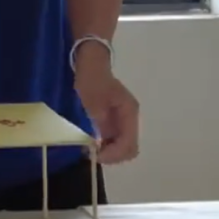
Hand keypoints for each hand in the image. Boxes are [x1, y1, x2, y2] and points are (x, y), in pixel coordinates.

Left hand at [73, 47, 139, 163]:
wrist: (90, 62)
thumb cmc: (91, 79)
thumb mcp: (92, 100)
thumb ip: (97, 122)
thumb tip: (98, 143)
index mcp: (129, 113)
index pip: (130, 144)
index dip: (114, 153)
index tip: (96, 155)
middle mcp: (129, 119)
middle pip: (128, 148)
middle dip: (112, 156)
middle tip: (92, 155)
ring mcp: (121, 121)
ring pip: (121, 146)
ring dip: (107, 152)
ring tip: (89, 150)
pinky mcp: (112, 121)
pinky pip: (112, 139)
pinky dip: (103, 145)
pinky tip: (89, 143)